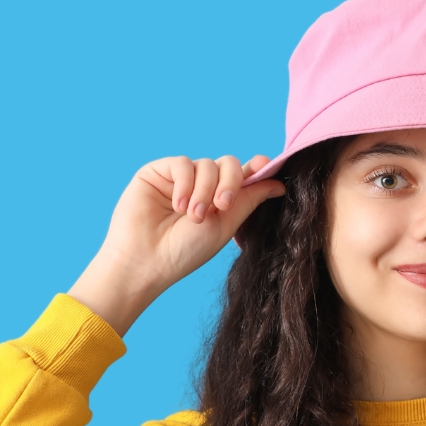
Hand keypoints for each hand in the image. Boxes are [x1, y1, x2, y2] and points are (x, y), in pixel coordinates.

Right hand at [69, 155, 284, 334]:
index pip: (244, 175)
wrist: (146, 262)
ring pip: (207, 164)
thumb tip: (279, 184)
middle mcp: (202, 186)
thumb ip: (249, 200)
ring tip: (193, 216)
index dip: (257, 168)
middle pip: (229, 164)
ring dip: (204, 191)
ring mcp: (180, 178)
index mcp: (221, 200)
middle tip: (222, 206)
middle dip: (231, 182)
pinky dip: (185, 183)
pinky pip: (183, 163)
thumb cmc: (185, 251)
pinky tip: (178, 205)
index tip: (265, 165)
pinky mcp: (158, 172)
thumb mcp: (224, 226)